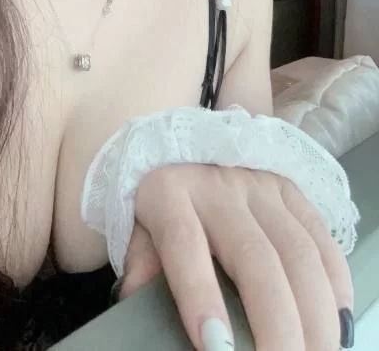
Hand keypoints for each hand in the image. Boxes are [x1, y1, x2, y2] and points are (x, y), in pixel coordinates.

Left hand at [115, 164, 353, 350]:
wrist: (181, 142)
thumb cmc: (160, 201)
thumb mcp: (135, 226)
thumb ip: (140, 265)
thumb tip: (136, 306)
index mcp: (168, 192)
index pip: (184, 243)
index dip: (199, 295)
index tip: (214, 346)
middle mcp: (217, 184)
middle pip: (255, 256)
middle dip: (275, 323)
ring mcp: (260, 185)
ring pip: (298, 253)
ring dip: (314, 314)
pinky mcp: (292, 189)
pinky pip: (322, 240)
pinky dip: (335, 287)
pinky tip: (335, 324)